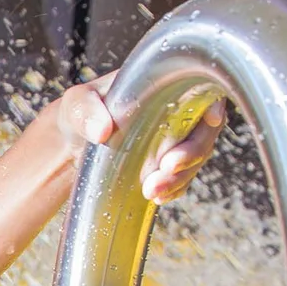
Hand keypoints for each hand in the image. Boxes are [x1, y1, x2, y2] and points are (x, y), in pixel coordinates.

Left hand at [53, 75, 226, 203]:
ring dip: (180, 177)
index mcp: (163, 88)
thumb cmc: (78, 114)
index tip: (210, 119)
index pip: (202, 91)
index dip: (214, 103)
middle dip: (192, 153)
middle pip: (204, 131)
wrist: (72, 143)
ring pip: (195, 159)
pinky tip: (159, 197)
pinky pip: (182, 179)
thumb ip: (86, 112)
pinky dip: (174, 189)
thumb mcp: (76, 104)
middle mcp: (176, 113)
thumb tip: (102, 131)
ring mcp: (175, 142)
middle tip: (166, 167)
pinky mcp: (165, 166)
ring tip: (152, 190)